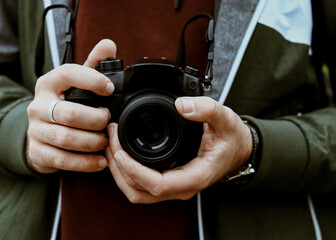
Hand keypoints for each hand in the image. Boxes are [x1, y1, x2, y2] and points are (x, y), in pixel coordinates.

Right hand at [26, 39, 116, 173]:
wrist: (38, 132)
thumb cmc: (63, 104)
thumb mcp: (75, 83)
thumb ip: (93, 65)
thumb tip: (109, 45)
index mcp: (49, 84)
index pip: (68, 74)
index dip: (92, 80)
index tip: (110, 89)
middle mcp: (38, 106)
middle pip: (70, 114)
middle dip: (96, 120)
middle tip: (108, 121)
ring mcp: (36, 131)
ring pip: (67, 139)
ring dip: (93, 142)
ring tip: (106, 141)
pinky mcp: (38, 152)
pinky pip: (63, 160)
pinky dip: (86, 163)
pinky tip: (100, 161)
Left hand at [106, 96, 251, 202]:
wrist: (238, 148)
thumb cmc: (232, 138)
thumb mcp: (224, 119)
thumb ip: (207, 109)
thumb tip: (182, 105)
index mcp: (195, 176)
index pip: (158, 184)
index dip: (134, 170)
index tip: (119, 151)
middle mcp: (182, 187)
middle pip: (139, 192)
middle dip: (119, 170)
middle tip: (110, 141)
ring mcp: (175, 186)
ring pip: (137, 191)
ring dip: (119, 172)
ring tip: (111, 145)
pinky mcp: (169, 180)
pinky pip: (142, 184)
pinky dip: (127, 171)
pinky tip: (122, 152)